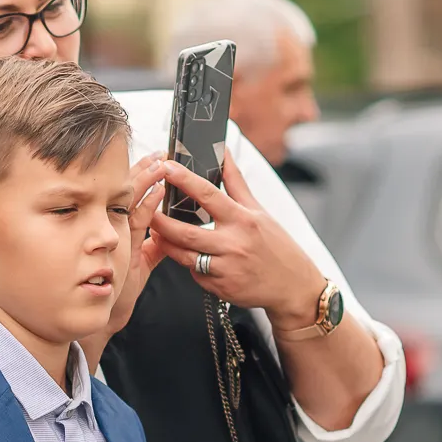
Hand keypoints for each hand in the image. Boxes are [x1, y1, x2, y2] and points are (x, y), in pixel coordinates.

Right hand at [81, 154, 167, 365]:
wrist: (102, 316)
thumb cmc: (116, 292)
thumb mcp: (140, 265)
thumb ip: (153, 248)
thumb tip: (168, 235)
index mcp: (119, 229)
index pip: (129, 193)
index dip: (142, 173)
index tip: (157, 157)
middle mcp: (114, 228)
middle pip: (128, 190)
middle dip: (145, 168)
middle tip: (162, 151)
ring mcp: (116, 236)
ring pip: (129, 200)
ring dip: (147, 179)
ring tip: (162, 162)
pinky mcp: (122, 248)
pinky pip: (136, 221)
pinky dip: (149, 204)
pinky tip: (159, 191)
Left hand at [150, 154, 323, 318]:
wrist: (294, 286)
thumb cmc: (277, 246)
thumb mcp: (259, 211)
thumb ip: (236, 182)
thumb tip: (224, 153)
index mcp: (243, 220)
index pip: (208, 194)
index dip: (184, 179)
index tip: (167, 166)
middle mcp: (234, 244)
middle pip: (186, 232)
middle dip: (160, 221)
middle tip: (146, 210)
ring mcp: (226, 269)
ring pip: (184, 256)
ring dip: (166, 244)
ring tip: (156, 232)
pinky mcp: (221, 288)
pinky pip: (195, 274)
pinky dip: (189, 264)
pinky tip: (187, 256)